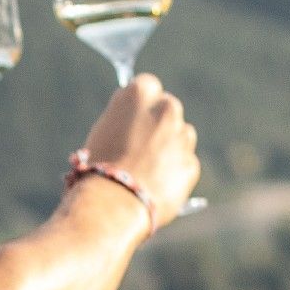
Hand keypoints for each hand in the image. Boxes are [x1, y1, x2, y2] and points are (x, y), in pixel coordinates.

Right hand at [76, 74, 199, 222]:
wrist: (112, 202)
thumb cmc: (98, 166)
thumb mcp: (103, 129)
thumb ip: (125, 118)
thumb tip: (135, 121)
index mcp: (141, 92)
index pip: (146, 86)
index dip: (138, 106)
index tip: (131, 120)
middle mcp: (167, 108)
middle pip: (167, 110)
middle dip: (157, 125)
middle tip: (138, 147)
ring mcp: (183, 136)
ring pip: (179, 137)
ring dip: (168, 148)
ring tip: (143, 170)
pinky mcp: (191, 163)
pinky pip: (182, 165)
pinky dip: (172, 173)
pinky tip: (152, 185)